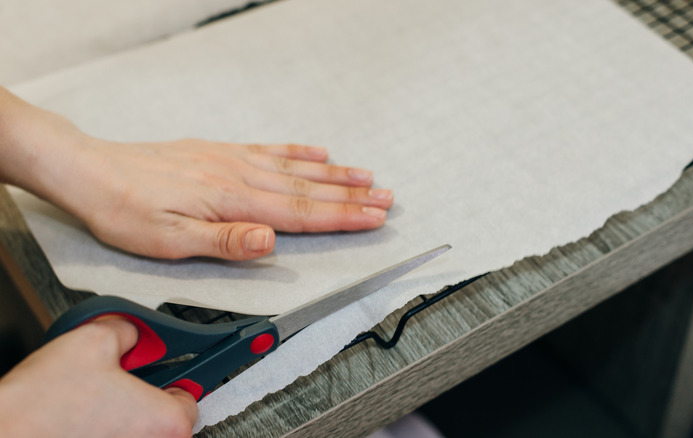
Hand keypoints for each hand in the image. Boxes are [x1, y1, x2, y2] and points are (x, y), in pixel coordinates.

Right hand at [0, 318, 197, 437]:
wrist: (3, 436)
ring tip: (89, 397)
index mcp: (167, 421)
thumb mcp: (93, 340)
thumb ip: (128, 330)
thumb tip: (131, 332)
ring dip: (120, 411)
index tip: (172, 365)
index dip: (175, 371)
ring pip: (135, 429)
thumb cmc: (41, 408)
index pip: (191, 394)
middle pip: (163, 413)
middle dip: (143, 390)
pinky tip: (77, 416)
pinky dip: (102, 428)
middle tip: (116, 375)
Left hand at [62, 138, 393, 259]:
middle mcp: (239, 175)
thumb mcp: (169, 240)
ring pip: (295, 168)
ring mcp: (231, 159)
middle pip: (308, 188)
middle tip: (387, 197)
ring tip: (367, 176)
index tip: (374, 217)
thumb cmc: (127, 210)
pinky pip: (269, 149)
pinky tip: (317, 152)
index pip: (300, 213)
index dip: (342, 216)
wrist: (92, 171)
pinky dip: (298, 151)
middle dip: (351, 195)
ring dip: (335, 174)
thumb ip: (225, 240)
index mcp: (233, 200)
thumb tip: (271, 240)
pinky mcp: (219, 152)